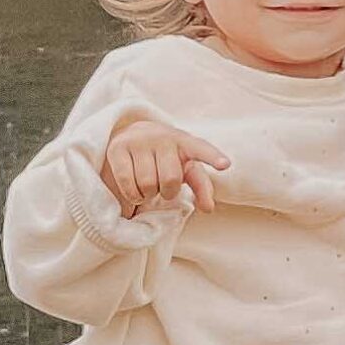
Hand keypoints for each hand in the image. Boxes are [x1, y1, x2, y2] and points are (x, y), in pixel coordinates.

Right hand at [100, 122, 230, 219]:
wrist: (134, 135)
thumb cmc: (166, 157)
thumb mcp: (186, 168)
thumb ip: (201, 186)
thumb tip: (208, 208)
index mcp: (185, 141)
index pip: (201, 149)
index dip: (212, 157)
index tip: (225, 164)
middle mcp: (162, 136)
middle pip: (170, 180)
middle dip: (167, 191)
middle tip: (162, 187)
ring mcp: (139, 140)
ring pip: (147, 184)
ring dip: (148, 194)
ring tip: (148, 185)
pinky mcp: (118, 148)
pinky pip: (128, 183)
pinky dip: (133, 195)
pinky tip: (136, 190)